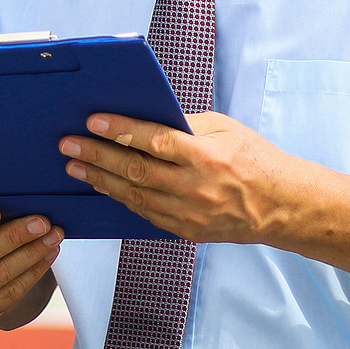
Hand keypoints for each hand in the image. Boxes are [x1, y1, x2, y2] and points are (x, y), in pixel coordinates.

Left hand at [59, 111, 294, 243]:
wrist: (281, 206)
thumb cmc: (254, 159)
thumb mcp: (225, 129)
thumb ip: (185, 125)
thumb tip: (145, 118)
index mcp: (206, 156)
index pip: (154, 141)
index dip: (121, 130)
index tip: (93, 121)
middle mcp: (195, 187)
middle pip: (136, 170)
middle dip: (98, 156)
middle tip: (69, 145)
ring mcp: (189, 214)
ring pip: (135, 195)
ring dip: (101, 180)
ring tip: (76, 167)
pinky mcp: (185, 230)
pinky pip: (145, 213)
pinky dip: (121, 198)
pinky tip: (103, 186)